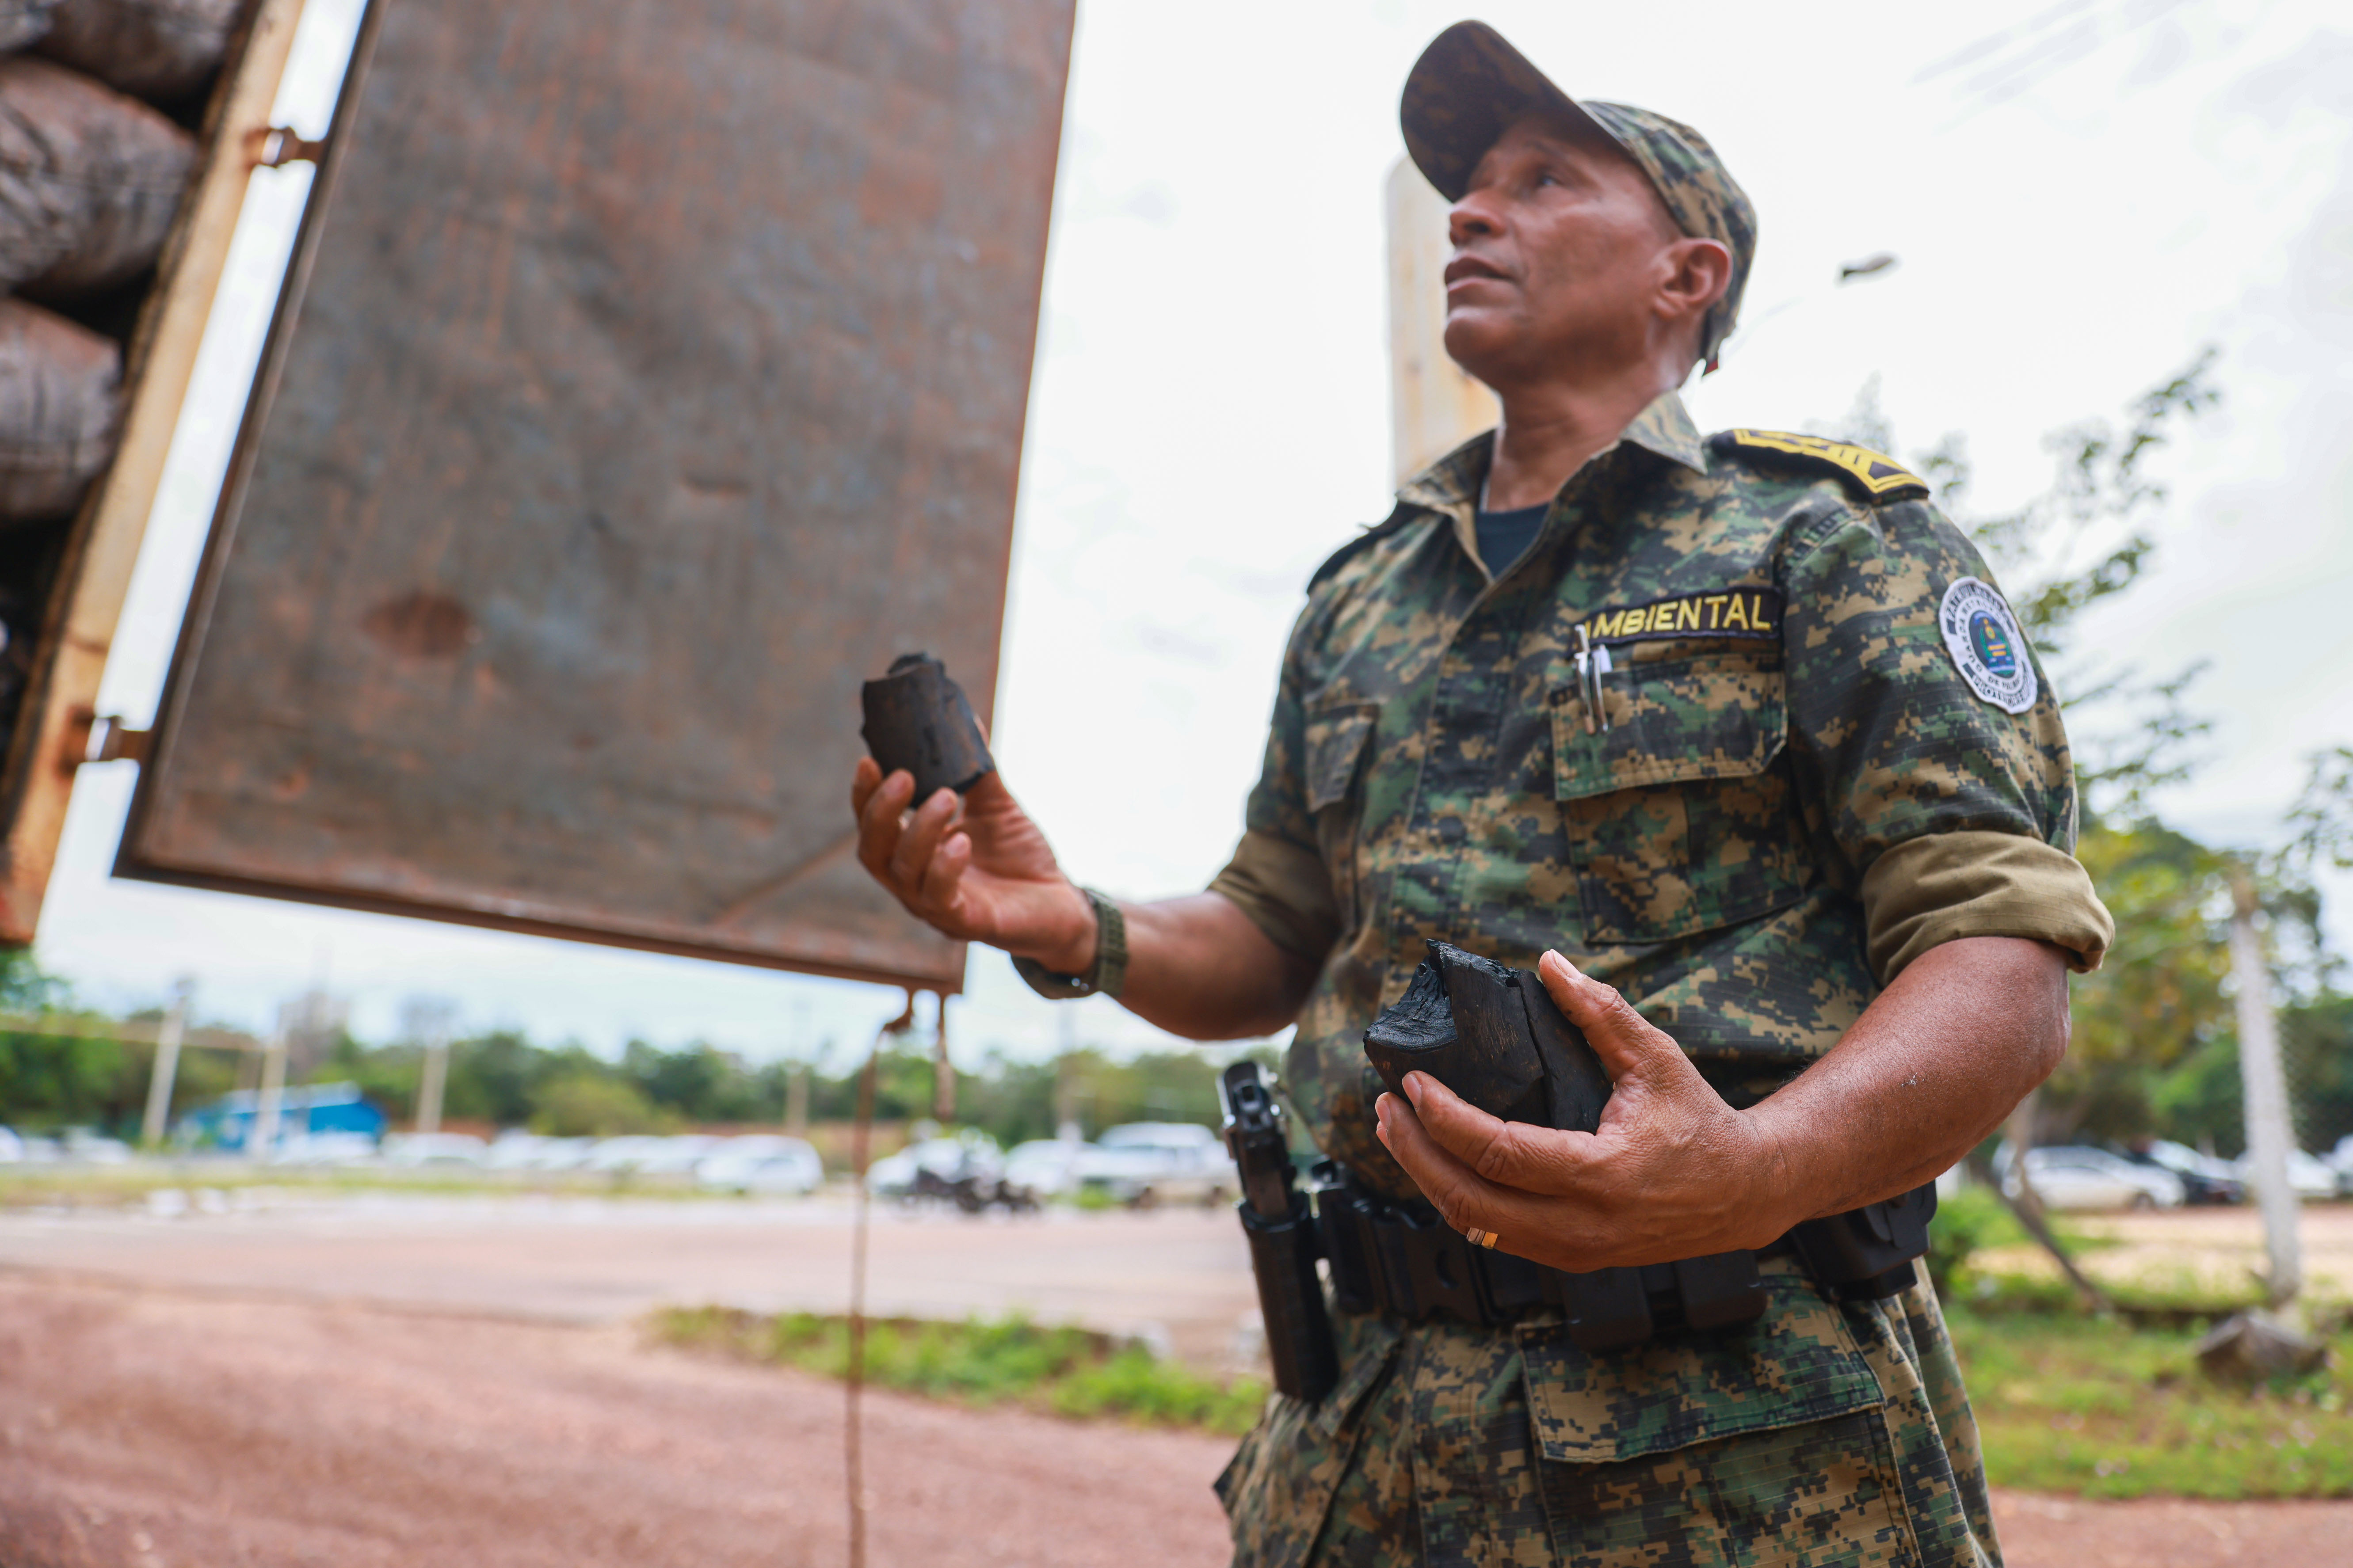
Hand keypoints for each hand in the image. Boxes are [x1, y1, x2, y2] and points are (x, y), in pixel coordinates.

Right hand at [849, 759, 1094, 968]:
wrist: (1059, 901)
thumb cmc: (1020, 856)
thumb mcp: (996, 807)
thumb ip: (977, 772)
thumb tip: (968, 722)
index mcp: (914, 852)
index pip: (874, 826)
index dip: (864, 796)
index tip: (869, 760)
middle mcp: (913, 882)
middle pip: (874, 851)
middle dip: (882, 811)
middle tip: (904, 776)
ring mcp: (935, 906)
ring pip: (905, 871)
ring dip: (921, 829)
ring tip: (947, 796)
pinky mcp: (964, 922)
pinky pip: (940, 897)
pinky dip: (945, 866)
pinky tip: (962, 840)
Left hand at [1373, 950, 1797, 1270]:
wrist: (1745, 1193)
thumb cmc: (1700, 1120)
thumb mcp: (1656, 1058)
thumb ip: (1601, 1012)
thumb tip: (1550, 963)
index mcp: (1602, 1173)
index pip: (1499, 1153)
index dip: (1445, 1118)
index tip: (1411, 1082)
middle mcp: (1582, 1224)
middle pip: (1469, 1200)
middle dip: (1415, 1152)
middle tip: (1385, 1107)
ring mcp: (1574, 1250)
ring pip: (1476, 1227)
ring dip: (1427, 1178)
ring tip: (1397, 1130)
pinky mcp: (1571, 1259)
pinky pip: (1497, 1238)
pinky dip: (1458, 1201)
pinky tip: (1437, 1165)